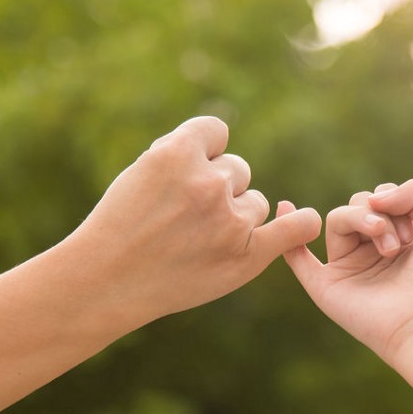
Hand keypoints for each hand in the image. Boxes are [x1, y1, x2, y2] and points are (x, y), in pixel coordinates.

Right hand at [63, 116, 321, 330]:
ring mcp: (229, 221)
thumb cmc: (119, 225)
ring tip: (200, 240)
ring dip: (237, 215)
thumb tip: (220, 139)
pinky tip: (305, 220)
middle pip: (238, 170)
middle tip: (186, 217)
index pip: (217, 132)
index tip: (190, 172)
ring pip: (256, 202)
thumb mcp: (141, 171)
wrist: (107, 281)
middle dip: (218, 187)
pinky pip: (294, 228)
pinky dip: (300, 224)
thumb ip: (183, 153)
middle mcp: (208, 183)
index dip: (205, 151)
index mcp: (178, 153)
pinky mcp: (246, 256)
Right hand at [278, 179, 412, 363]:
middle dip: (378, 214)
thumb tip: (372, 197)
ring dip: (361, 220)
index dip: (394, 202)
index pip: (378, 198)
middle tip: (400, 243)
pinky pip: (298, 258)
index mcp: (395, 236)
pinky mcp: (326, 285)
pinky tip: (285, 208)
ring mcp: (346, 267)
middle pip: (356, 205)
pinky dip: (290, 235)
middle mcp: (369, 251)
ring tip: (388, 248)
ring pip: (336, 220)